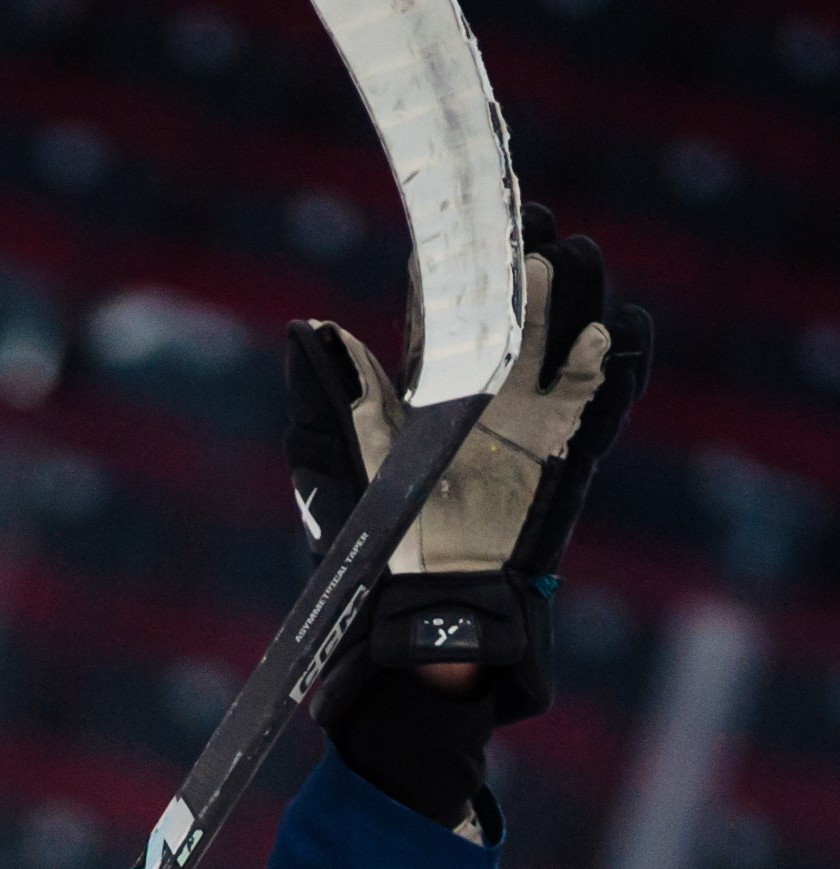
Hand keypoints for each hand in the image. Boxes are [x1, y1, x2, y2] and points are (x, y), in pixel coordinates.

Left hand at [286, 204, 652, 722]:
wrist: (435, 596)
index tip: (467, 220)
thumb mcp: (355, 464)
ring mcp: (532, 404)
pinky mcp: (564, 438)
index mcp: (437, 378)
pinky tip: (595, 336)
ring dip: (573, 290)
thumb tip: (312, 331)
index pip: (455, 299)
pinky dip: (607, 355)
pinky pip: (601, 386)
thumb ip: (342, 399)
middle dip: (532, 258)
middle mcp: (490, 379)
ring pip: (569, 322)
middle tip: (527, 240)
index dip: (464, 255)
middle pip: (523, 294)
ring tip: (562, 269)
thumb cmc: (388, 538)